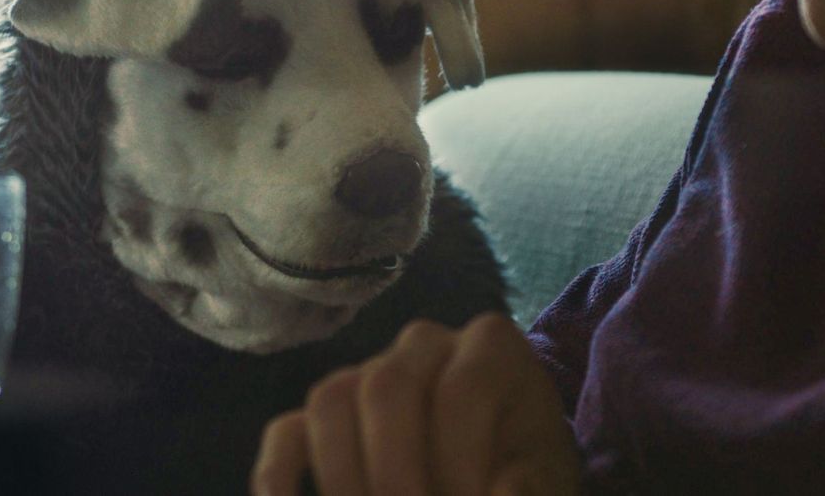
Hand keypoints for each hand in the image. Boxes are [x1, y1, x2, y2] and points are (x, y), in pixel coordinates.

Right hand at [252, 313, 581, 495]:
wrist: (507, 472)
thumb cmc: (529, 470)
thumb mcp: (544, 475)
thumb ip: (529, 485)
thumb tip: (503, 494)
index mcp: (490, 346)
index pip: (459, 391)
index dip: (460, 461)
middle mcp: (426, 343)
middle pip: (386, 386)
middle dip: (394, 471)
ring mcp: (371, 370)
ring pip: (331, 398)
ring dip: (343, 476)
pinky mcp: (333, 414)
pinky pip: (289, 431)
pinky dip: (279, 474)